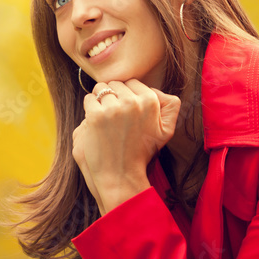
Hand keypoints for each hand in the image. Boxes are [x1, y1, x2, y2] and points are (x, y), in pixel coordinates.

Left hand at [73, 79, 181, 213]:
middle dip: (113, 96)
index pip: (132, 82)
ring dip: (100, 101)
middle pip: (116, 83)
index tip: (126, 112)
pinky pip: (89, 99)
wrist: (121, 175)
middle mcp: (133, 102)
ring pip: (100, 89)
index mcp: (151, 101)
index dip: (126, 96)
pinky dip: (89, 109)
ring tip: (105, 120)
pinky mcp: (96, 116)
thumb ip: (170, 106)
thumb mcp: (166, 131)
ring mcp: (114, 109)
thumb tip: (157, 90)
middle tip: (115, 118)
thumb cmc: (141, 154)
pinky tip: (95, 123)